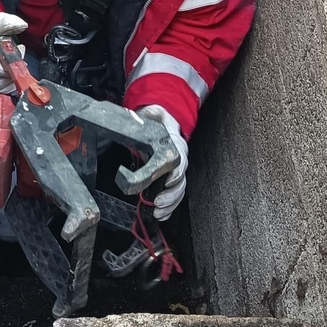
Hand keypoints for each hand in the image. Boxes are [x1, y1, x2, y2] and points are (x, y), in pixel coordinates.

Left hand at [139, 104, 187, 219]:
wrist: (163, 126)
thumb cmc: (158, 121)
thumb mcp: (154, 113)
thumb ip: (153, 112)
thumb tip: (146, 111)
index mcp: (177, 147)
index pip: (180, 162)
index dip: (176, 174)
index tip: (168, 182)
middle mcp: (180, 162)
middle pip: (181, 182)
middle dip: (171, 195)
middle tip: (158, 203)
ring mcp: (176, 173)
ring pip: (179, 192)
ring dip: (169, 204)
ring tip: (158, 212)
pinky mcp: (171, 181)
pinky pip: (175, 197)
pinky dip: (169, 208)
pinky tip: (160, 215)